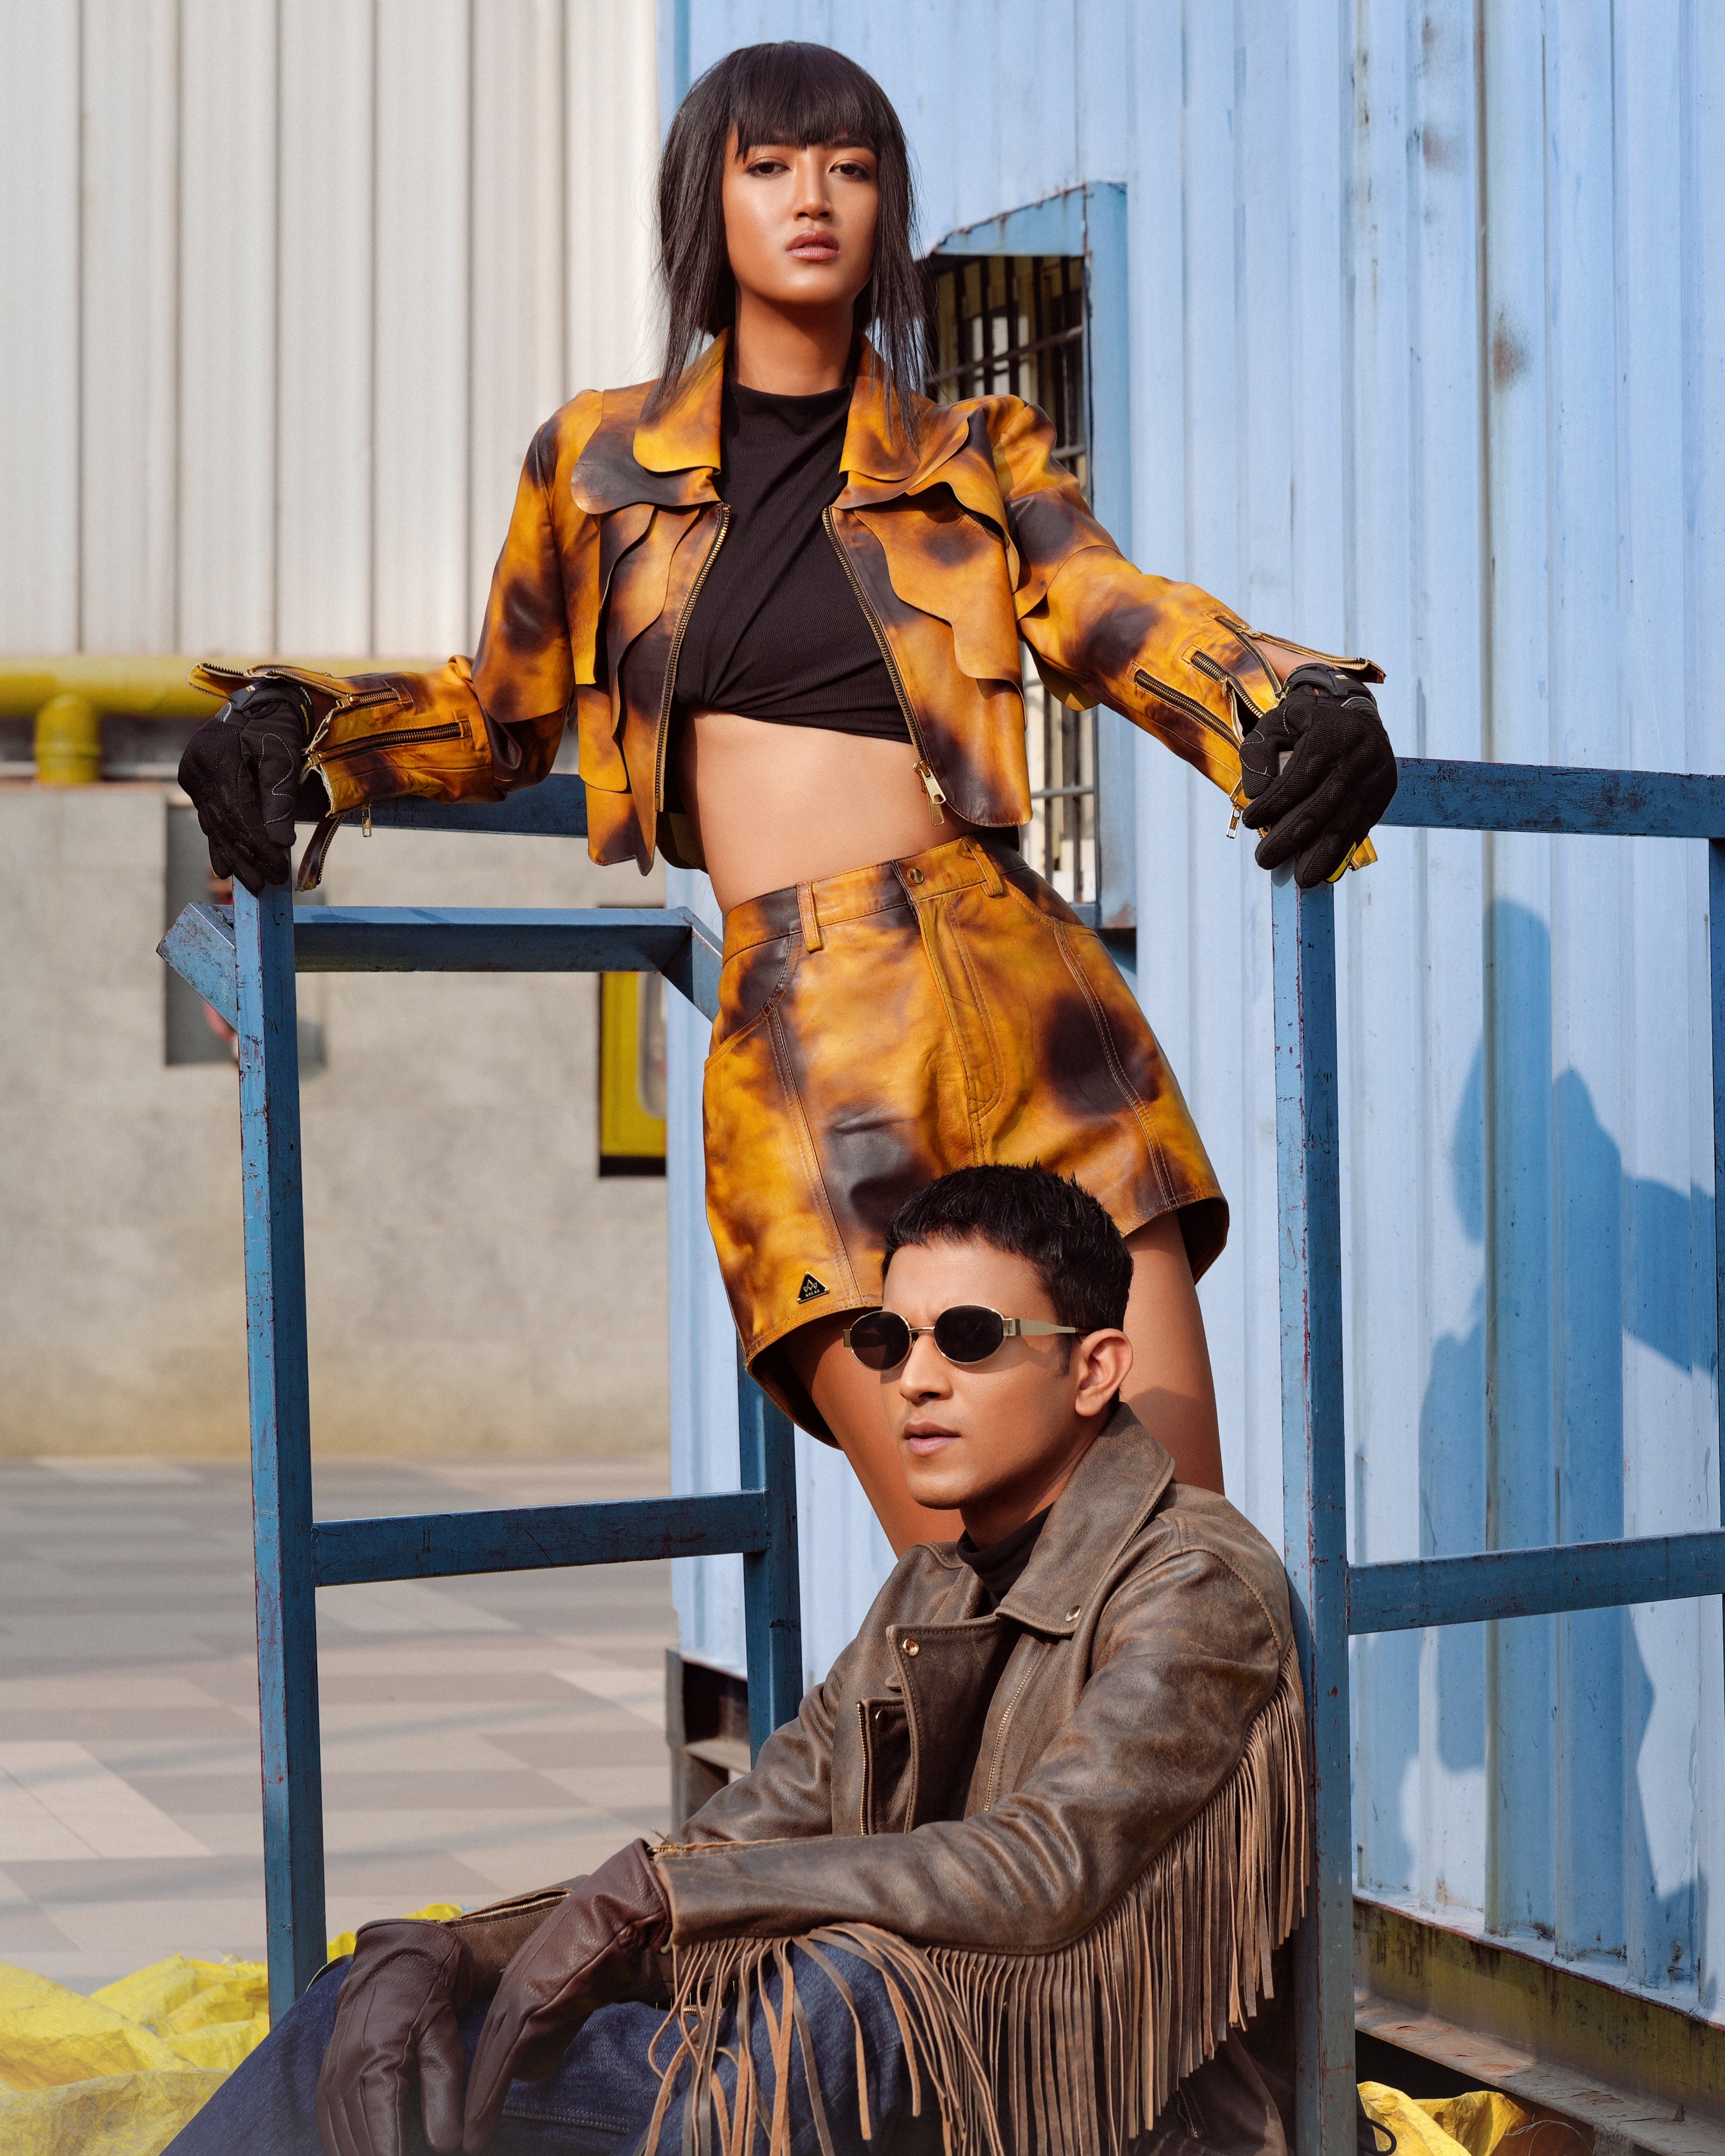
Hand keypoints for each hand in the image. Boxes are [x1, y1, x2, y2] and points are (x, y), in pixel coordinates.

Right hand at [176, 679, 317, 895]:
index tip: (277, 869)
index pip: (238, 813)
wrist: (255, 704)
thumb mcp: (283, 755)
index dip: (258, 845)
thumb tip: (281, 843)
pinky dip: (220, 842)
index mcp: (216, 758)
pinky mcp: (195, 783)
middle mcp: (196, 769)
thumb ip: (280, 797)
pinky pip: (209, 818)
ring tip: (251, 883)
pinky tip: (225, 867)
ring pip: (214, 825)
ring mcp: (192, 777)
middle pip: (223, 823)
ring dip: (233, 856)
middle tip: (266, 885)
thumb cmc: (275, 726)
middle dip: (247, 856)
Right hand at [317, 1920, 475, 2155]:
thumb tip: (446, 2147)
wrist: (392, 1963)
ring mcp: (330, 2077)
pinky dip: (346, 2146)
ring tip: (395, 2153)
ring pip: (340, 2141)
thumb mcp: (445, 2038)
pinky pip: (329, 2127)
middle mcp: (344, 2072)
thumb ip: (444, 2093)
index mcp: (376, 2060)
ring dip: (363, 2154)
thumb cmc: (425, 2000)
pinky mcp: (326, 2080)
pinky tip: (368, 2149)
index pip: (382, 2135)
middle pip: (359, 2143)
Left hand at [462, 1842, 670, 2150]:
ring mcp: (521, 1991)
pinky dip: (489, 2095)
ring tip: (472, 2137)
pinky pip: (504, 2060)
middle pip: (490, 2042)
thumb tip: (546, 2054)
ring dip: (480, 2099)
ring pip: (491, 2056)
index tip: (484, 2093)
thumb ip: (565, 2014)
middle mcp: (517, 1979)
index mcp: (529, 1970)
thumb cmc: (621, 1936)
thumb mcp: (588, 1978)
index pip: (501, 2026)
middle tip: (470, 2124)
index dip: (492, 2062)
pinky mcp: (531, 2006)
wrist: (630, 1906)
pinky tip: (479, 2126)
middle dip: (480, 2084)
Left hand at [1238, 663, 1396, 886]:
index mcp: (1329, 735)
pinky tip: (1323, 870)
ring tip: (1300, 880)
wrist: (1356, 714)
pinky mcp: (1382, 794)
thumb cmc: (1306, 723)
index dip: (1275, 804)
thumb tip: (1256, 794)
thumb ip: (1258, 753)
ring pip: (1344, 821)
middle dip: (1291, 837)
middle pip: (1322, 805)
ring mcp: (1374, 777)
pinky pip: (1360, 827)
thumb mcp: (1277, 723)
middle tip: (1264, 860)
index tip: (1251, 823)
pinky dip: (1340, 851)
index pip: (1299, 777)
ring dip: (1320, 854)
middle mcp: (1357, 756)